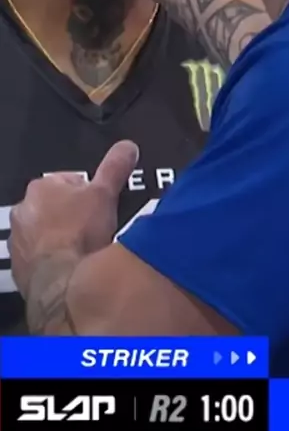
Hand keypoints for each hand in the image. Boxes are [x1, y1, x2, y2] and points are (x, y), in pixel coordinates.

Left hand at [9, 140, 138, 296]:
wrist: (63, 281)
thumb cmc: (77, 235)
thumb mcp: (105, 194)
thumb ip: (115, 167)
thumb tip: (126, 148)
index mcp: (42, 187)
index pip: (68, 181)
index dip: (88, 192)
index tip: (99, 203)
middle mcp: (25, 211)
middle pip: (55, 207)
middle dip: (73, 215)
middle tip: (93, 226)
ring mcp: (19, 239)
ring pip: (45, 233)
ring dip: (61, 237)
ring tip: (84, 246)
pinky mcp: (19, 266)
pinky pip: (38, 258)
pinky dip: (52, 260)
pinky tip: (71, 263)